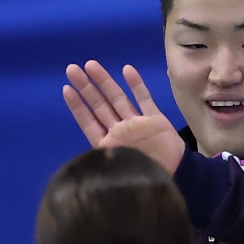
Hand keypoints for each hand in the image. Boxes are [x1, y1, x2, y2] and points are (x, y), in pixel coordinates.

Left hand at [61, 61, 185, 174]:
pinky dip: (136, 85)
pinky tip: (126, 70)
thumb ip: (103, 162)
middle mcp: (119, 132)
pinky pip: (144, 99)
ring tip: (90, 65)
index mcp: (108, 145)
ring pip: (118, 98)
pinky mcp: (155, 120)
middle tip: (71, 69)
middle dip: (86, 88)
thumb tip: (85, 164)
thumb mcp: (116, 173)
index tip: (66, 88)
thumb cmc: (144, 178)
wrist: (177, 177)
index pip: (89, 122)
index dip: (78, 106)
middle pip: (100, 105)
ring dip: (105, 82)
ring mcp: (137, 124)